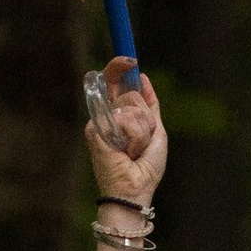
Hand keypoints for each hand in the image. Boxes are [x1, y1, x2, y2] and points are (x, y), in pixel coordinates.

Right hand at [87, 62, 167, 208]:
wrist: (135, 190)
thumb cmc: (146, 167)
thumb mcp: (156, 131)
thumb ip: (150, 105)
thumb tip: (142, 78)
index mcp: (118, 114)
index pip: (116, 83)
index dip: (120, 68)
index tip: (130, 60)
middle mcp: (106, 115)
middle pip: (129, 92)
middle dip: (145, 115)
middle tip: (141, 141)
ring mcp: (99, 121)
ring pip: (130, 105)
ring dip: (143, 130)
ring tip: (135, 150)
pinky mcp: (94, 129)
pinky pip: (125, 118)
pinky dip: (135, 136)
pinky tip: (127, 151)